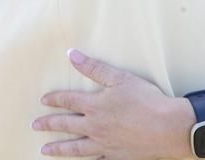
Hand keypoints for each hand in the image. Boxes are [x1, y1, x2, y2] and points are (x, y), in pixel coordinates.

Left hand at [32, 49, 193, 158]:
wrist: (170, 128)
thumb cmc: (147, 101)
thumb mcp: (119, 78)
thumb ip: (94, 68)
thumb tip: (72, 55)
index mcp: (94, 106)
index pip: (67, 101)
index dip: (54, 99)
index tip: (43, 100)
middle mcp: (95, 127)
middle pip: (66, 126)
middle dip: (48, 125)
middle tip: (34, 126)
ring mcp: (105, 145)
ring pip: (76, 148)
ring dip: (58, 149)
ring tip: (44, 151)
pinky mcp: (117, 156)